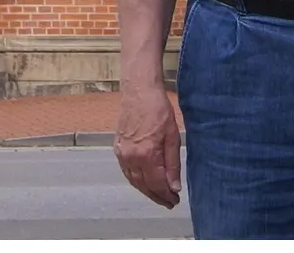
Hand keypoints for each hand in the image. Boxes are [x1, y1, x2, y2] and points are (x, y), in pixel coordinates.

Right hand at [114, 85, 181, 207]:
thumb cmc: (158, 110)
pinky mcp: (118, 148)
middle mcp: (131, 158)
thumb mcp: (173, 136)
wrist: (139, 92)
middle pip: (144, 186)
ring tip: (158, 195)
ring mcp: (122, 154)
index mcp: (147, 155)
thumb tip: (174, 186)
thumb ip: (173, 164)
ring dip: (146, 191)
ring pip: (134, 181)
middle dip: (157, 196)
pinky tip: (144, 182)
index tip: (175, 201)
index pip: (157, 184)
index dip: (166, 195)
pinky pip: (126, 172)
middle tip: (169, 202)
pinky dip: (136, 181)